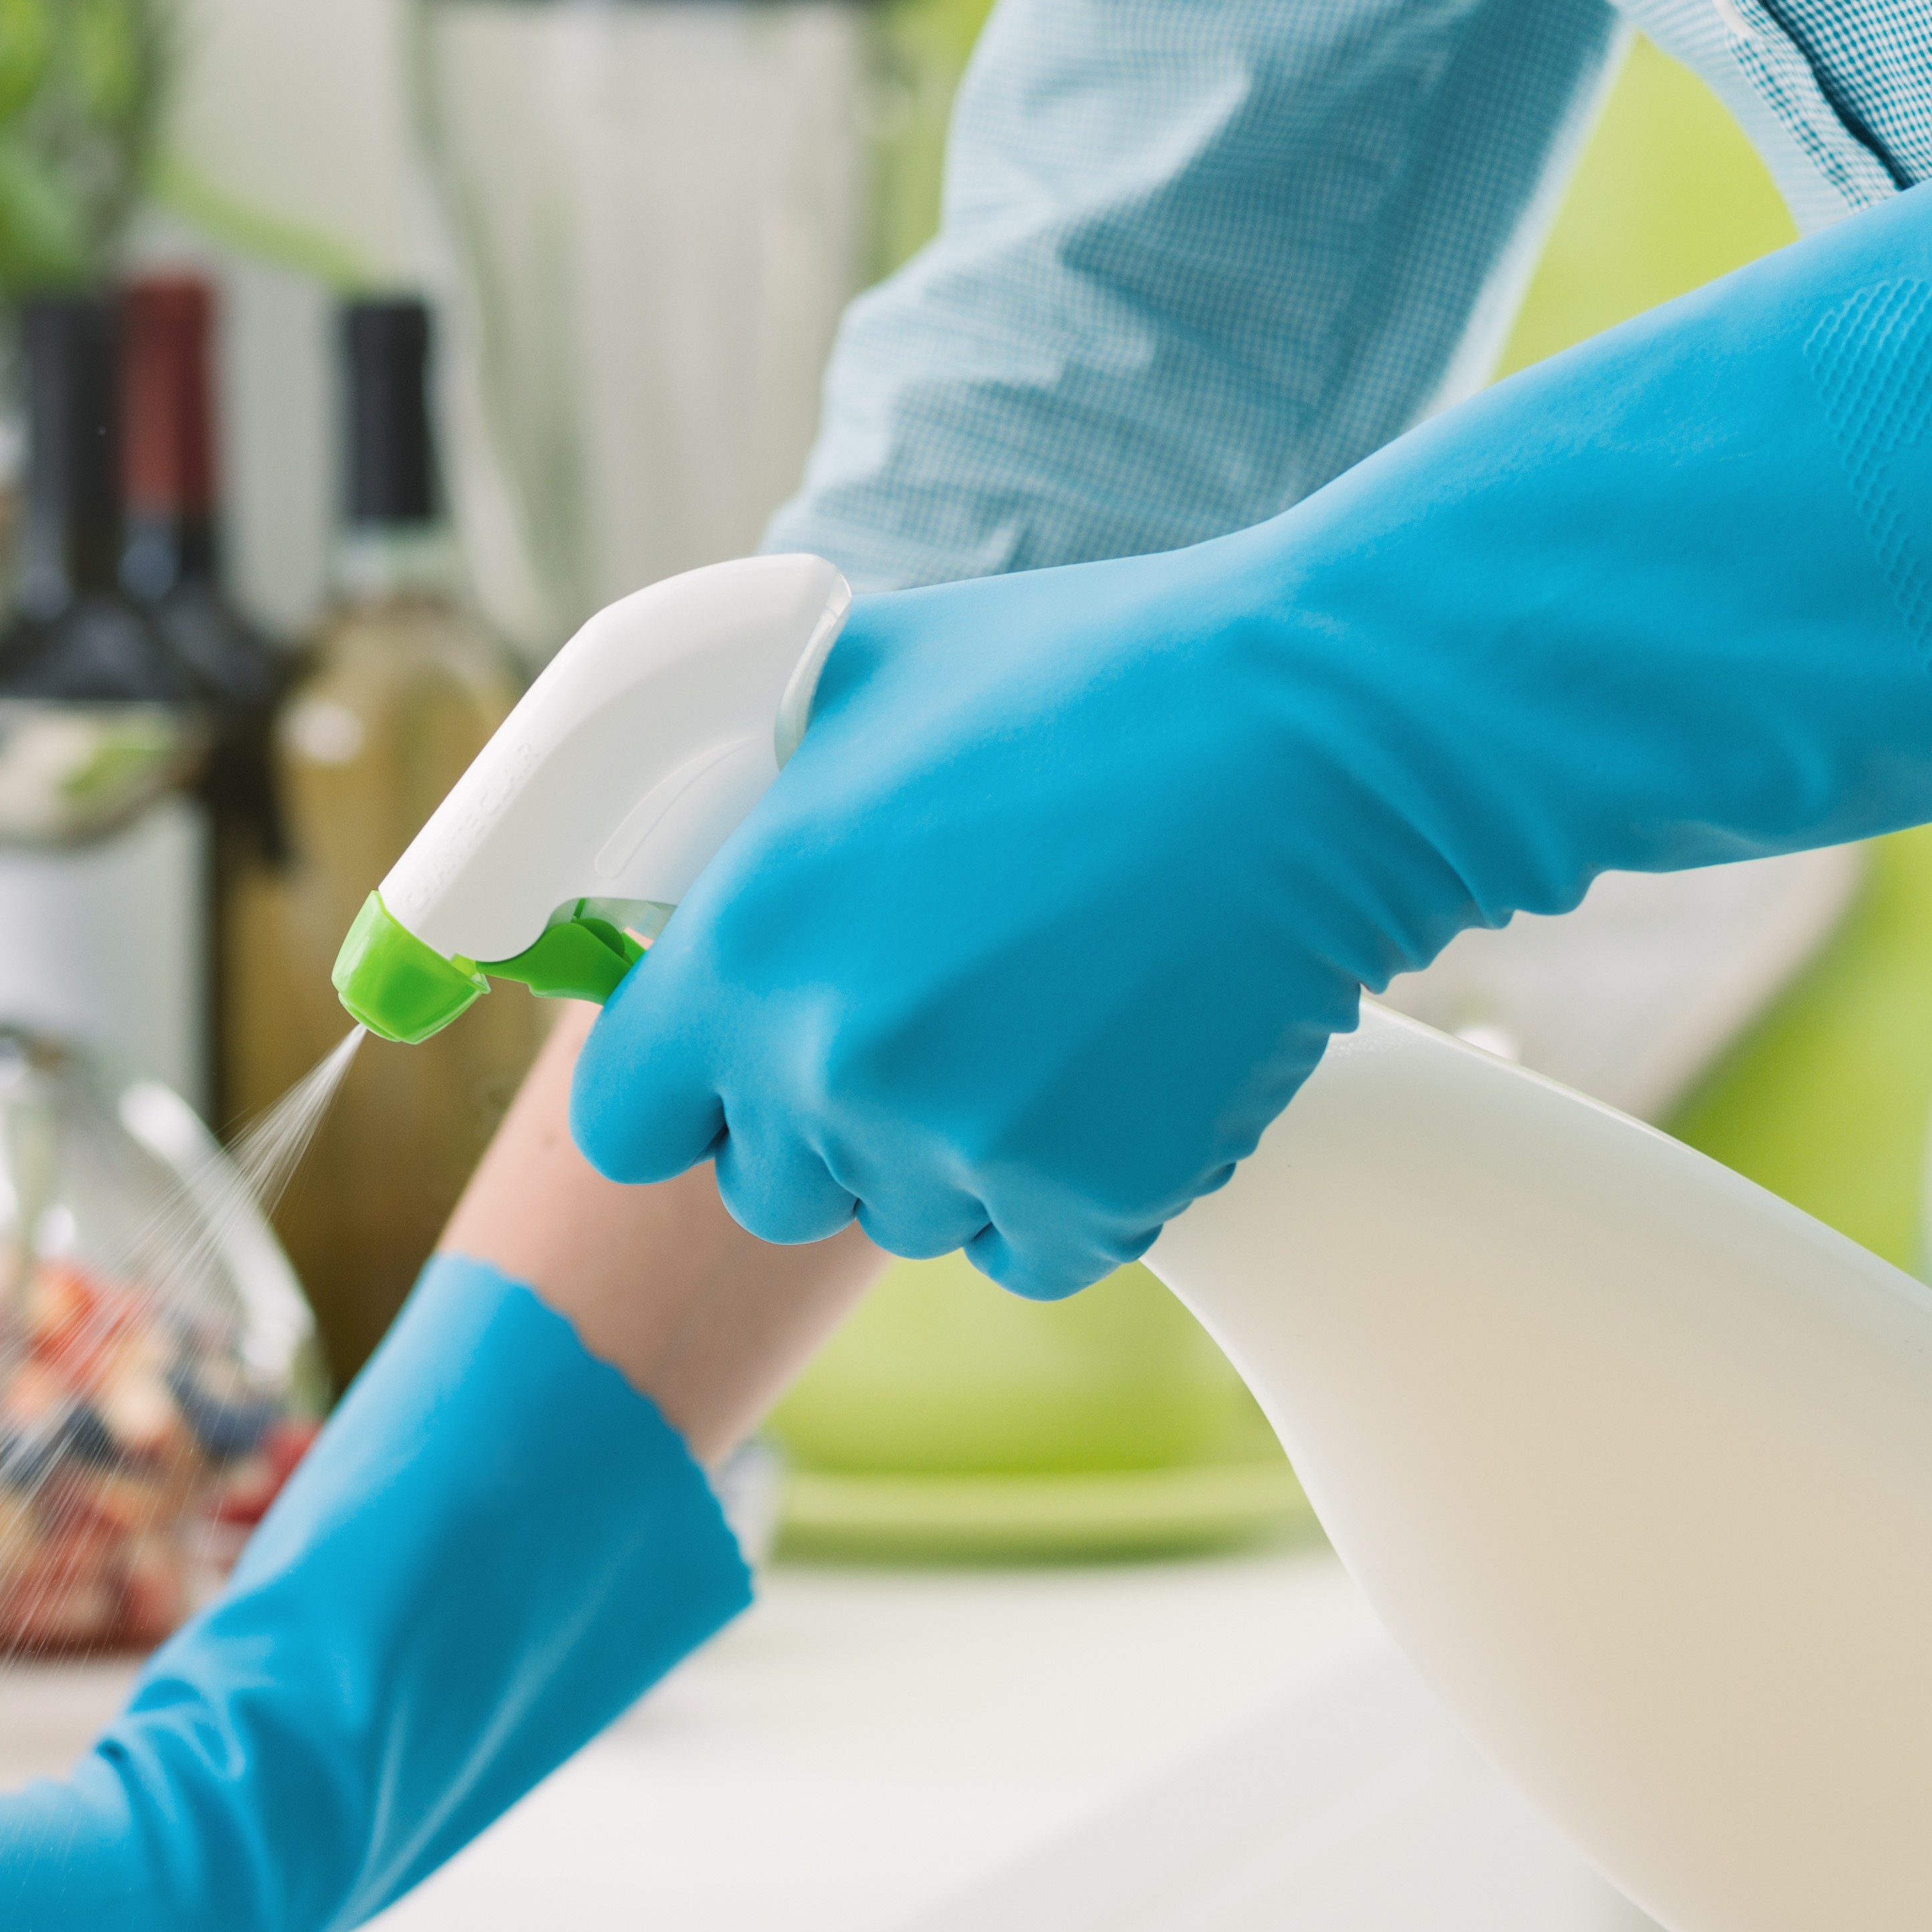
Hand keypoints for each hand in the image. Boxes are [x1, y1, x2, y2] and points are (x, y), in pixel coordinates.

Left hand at [570, 543, 1397, 1297]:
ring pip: (909, 1218)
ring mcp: (963, 1145)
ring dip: (952, 1153)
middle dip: (822, 1126)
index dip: (678, 1095)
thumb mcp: (863, 683)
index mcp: (743, 947)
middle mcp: (830, 1064)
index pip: (624, 1122)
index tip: (727, 1069)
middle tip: (925, 1023)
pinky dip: (1068, 1193)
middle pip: (765, 1190)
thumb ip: (757, 793)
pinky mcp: (1093, 1199)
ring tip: (1045, 1019)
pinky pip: (1033, 1252)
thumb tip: (702, 830)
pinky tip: (1117, 1073)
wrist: (1307, 740)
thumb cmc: (1092, 679)